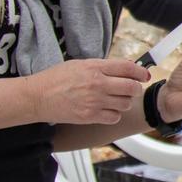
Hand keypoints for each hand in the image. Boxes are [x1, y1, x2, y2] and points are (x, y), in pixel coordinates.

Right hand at [25, 58, 149, 124]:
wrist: (37, 97)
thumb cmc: (56, 79)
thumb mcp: (79, 64)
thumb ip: (102, 66)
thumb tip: (124, 67)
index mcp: (95, 67)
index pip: (127, 67)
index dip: (140, 72)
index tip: (143, 75)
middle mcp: (97, 84)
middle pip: (131, 87)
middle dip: (135, 88)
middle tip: (132, 89)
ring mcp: (94, 101)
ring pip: (125, 104)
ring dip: (124, 102)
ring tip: (115, 100)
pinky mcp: (90, 116)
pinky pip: (114, 117)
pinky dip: (114, 115)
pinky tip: (106, 110)